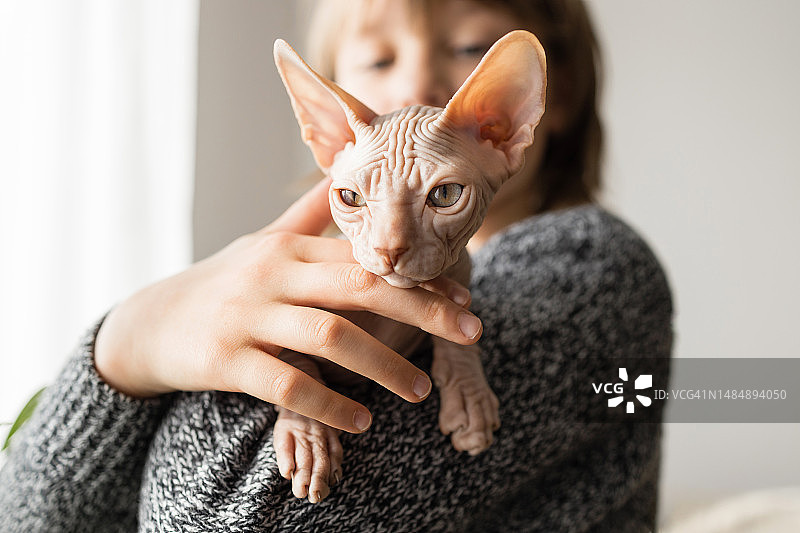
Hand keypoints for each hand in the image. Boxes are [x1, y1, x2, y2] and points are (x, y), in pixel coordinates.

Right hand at [93, 177, 482, 432]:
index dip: (418, 277)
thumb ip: (309, 215)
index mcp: (289, 248)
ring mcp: (247, 317)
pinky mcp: (225, 360)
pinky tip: (361, 420)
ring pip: (330, 338)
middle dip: (422, 310)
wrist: (150, 322)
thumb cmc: (223, 281)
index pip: (365, 257)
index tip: (463, 298)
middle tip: (472, 333)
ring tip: (420, 390)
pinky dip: (330, 404)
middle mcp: (272, 275)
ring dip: (384, 366)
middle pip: (359, 287)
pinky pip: (287, 386)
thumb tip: (343, 176)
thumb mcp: (264, 243)